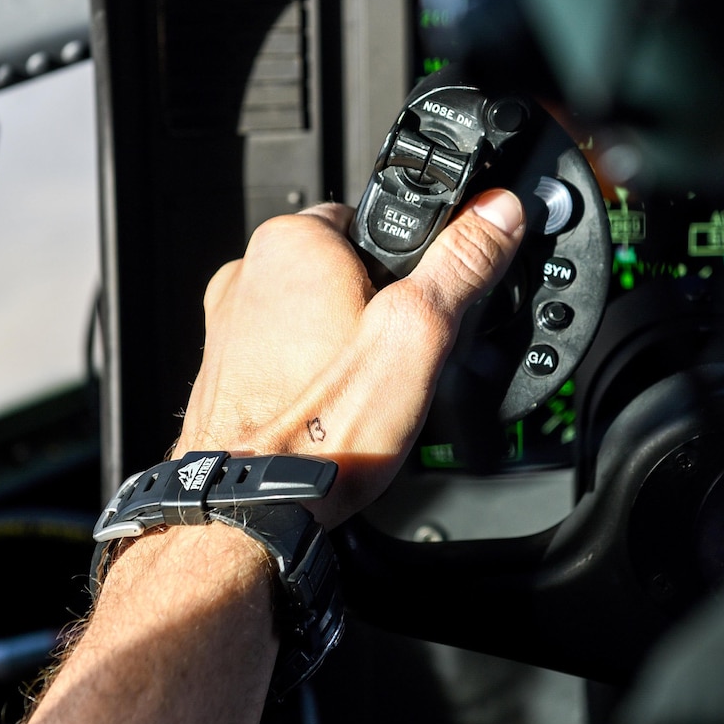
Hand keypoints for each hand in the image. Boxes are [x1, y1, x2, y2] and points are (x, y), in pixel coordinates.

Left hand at [175, 189, 526, 525]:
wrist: (252, 510)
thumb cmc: (323, 432)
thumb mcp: (418, 337)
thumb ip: (462, 265)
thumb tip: (498, 213)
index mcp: (293, 242)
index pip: (376, 218)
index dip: (415, 264)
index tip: (426, 307)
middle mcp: (250, 271)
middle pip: (347, 268)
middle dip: (379, 307)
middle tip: (395, 362)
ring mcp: (230, 322)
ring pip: (316, 312)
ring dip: (345, 342)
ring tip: (362, 393)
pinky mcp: (225, 368)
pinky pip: (287, 352)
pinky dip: (312, 373)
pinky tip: (332, 409)